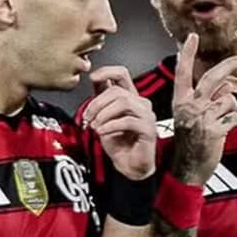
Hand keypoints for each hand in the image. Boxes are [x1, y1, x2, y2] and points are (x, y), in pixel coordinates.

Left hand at [80, 65, 156, 180]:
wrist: (129, 166)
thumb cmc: (118, 143)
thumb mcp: (103, 118)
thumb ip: (101, 100)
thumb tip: (94, 80)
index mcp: (130, 97)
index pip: (122, 74)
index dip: (107, 71)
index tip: (92, 77)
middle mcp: (140, 103)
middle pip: (117, 91)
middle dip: (97, 103)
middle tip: (88, 117)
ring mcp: (146, 115)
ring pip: (123, 102)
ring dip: (104, 114)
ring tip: (95, 125)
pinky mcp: (148, 129)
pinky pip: (128, 121)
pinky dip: (110, 126)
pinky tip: (101, 132)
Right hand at [170, 33, 236, 183]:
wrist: (186, 168)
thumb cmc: (188, 142)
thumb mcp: (187, 117)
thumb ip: (203, 99)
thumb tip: (225, 86)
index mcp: (181, 102)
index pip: (183, 73)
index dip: (188, 54)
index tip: (192, 38)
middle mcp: (191, 107)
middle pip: (213, 78)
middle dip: (230, 65)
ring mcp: (203, 118)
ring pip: (229, 100)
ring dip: (232, 109)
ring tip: (224, 120)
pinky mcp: (215, 130)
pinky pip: (235, 118)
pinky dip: (236, 123)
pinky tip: (227, 130)